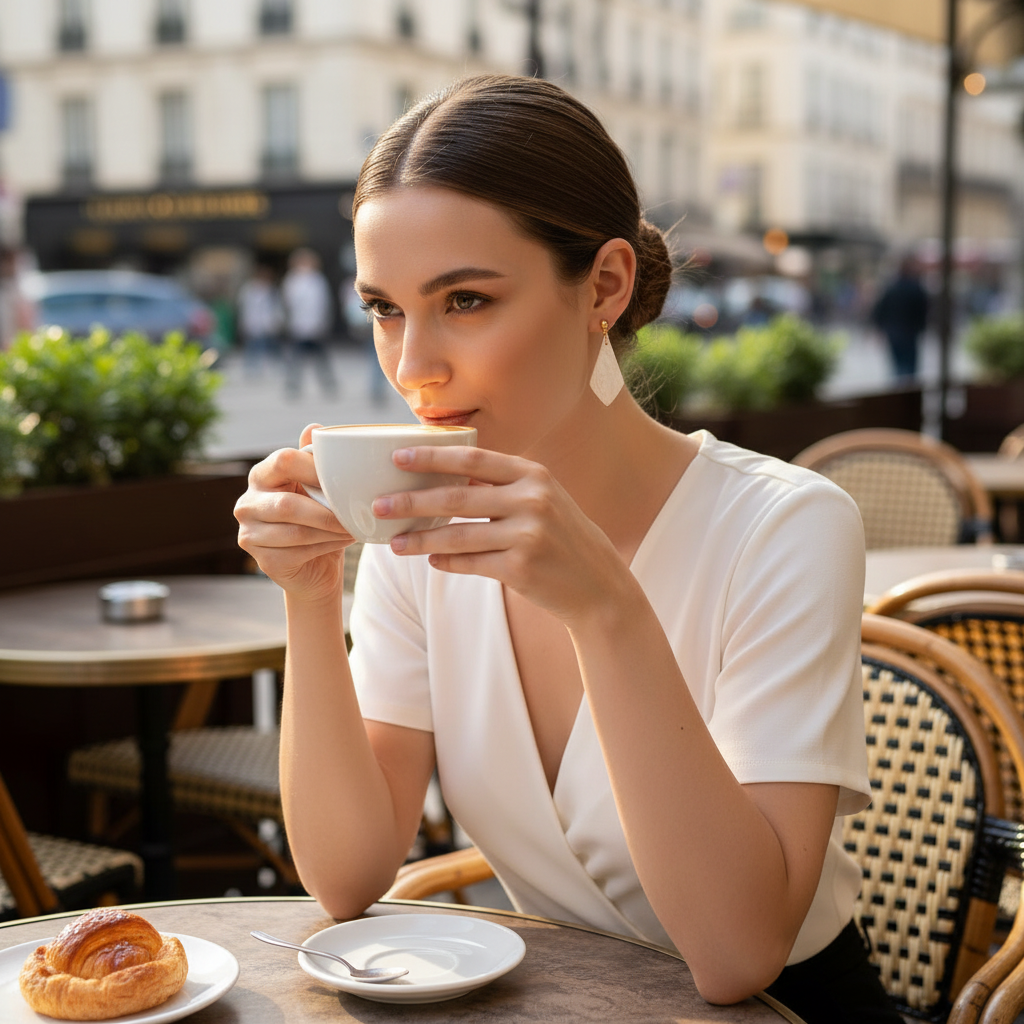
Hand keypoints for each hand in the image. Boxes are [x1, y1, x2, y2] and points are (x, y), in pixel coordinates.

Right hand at [234, 424, 354, 602]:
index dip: (315, 469)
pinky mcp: (262, 561)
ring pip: (297, 532)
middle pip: (288, 504)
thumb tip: (315, 428)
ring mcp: (250, 534)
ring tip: (354, 528)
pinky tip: (342, 542)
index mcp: (261, 476)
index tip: (344, 479)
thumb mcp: (317, 486)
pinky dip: (326, 547)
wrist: (315, 566)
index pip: (283, 460)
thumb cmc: (318, 518)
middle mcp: (247, 503)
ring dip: (331, 531)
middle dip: (327, 511)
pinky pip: (298, 552)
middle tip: (356, 514)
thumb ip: (313, 459)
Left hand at [372, 445, 634, 626]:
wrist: (598, 584)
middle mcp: (532, 500)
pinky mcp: (522, 568)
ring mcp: (528, 535)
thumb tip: (442, 476)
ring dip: (420, 539)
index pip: (473, 459)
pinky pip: (471, 563)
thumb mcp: (541, 498)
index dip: (432, 456)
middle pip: (457, 497)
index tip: (397, 456)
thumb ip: (501, 485)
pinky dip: (447, 562)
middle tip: (379, 504)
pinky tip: (430, 560)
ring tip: (393, 544)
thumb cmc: (561, 536)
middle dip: (412, 501)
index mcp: (532, 474)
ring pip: (458, 535)